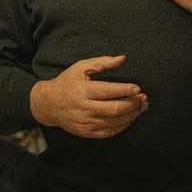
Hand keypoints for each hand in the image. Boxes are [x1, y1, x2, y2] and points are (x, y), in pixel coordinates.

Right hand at [29, 55, 147, 138]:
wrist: (48, 104)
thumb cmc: (67, 82)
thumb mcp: (81, 67)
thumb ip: (102, 62)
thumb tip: (123, 58)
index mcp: (83, 91)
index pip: (108, 91)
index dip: (125, 90)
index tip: (138, 88)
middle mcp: (84, 108)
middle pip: (114, 109)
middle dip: (132, 104)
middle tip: (143, 98)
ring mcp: (85, 123)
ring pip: (115, 122)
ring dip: (131, 115)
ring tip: (141, 107)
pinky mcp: (87, 132)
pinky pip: (109, 132)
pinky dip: (123, 126)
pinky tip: (130, 118)